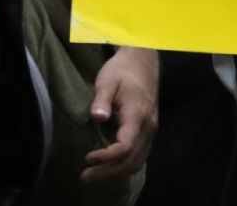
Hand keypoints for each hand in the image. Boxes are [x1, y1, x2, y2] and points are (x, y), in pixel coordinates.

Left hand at [82, 47, 158, 183]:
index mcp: (137, 114)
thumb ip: (102, 100)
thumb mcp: (107, 80)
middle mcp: (148, 125)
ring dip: (116, 173)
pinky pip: (140, 155)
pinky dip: (124, 167)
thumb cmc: (122, 70)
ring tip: (94, 176)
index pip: (124, 146)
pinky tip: (109, 167)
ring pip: (137, 161)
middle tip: (84, 176)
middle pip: (131, 160)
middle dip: (108, 173)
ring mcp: (151, 129)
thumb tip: (97, 117)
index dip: (106, 157)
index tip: (87, 157)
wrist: (143, 60)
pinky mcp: (149, 130)